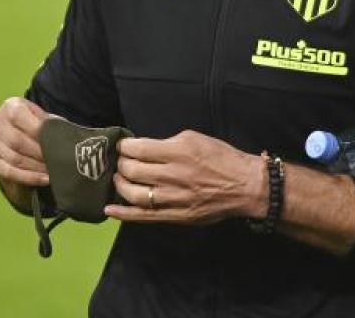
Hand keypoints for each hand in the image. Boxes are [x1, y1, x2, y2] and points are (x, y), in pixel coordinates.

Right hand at [0, 97, 51, 187]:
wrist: (26, 141)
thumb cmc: (39, 129)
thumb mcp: (47, 122)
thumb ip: (50, 127)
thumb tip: (57, 139)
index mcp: (10, 106)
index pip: (19, 117)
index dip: (37, 132)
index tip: (55, 144)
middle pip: (16, 141)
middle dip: (39, 153)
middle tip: (57, 161)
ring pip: (13, 158)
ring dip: (36, 167)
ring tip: (53, 171)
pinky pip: (8, 172)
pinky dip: (29, 177)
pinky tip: (44, 179)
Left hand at [105, 130, 264, 223]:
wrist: (245, 186)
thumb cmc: (221, 158)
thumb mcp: (195, 138)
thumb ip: (168, 143)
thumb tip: (144, 148)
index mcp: (179, 151)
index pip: (139, 149)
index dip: (125, 147)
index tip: (123, 146)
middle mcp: (173, 175)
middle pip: (133, 170)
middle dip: (121, 164)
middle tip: (122, 162)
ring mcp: (173, 198)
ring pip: (134, 194)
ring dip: (120, 185)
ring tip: (119, 179)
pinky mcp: (176, 216)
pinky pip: (145, 217)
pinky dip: (124, 214)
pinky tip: (109, 210)